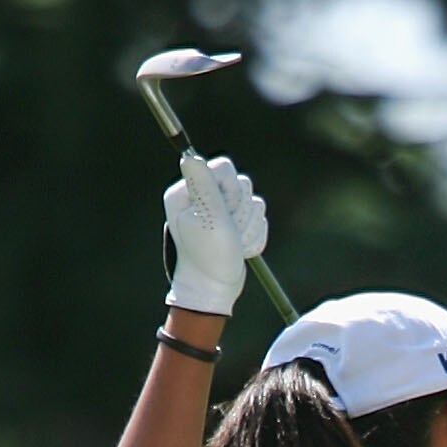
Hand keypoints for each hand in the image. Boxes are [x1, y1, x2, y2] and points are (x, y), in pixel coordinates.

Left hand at [163, 150, 268, 316]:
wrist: (213, 291)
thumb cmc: (208, 258)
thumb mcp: (209, 220)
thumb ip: (204, 186)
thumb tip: (188, 156)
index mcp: (188, 190)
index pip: (224, 168)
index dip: (231, 191)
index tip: (222, 213)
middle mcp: (202, 195)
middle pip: (242, 184)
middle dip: (240, 214)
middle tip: (227, 234)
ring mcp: (220, 209)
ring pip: (253, 203)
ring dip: (248, 228)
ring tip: (233, 244)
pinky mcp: (234, 222)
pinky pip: (258, 219)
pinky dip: (253, 236)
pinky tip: (239, 248)